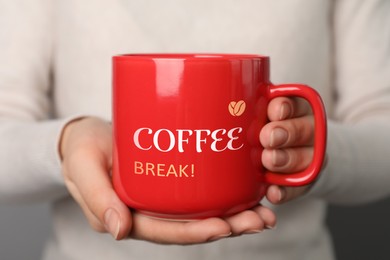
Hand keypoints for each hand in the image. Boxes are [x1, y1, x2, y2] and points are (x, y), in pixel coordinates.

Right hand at [60, 117, 275, 243]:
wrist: (86, 136)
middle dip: (228, 227)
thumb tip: (118, 231)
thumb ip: (96, 198)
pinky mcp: (172, 181)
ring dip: (234, 215)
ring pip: (201, 213)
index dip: (195, 232)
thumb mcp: (82, 169)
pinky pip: (200, 194)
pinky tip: (247, 189)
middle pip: (192, 226)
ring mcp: (163, 199)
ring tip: (264, 210)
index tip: (223, 227)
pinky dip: (224, 195)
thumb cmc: (82, 151)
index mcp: (130, 216)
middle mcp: (151, 212)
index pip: (166, 231)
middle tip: (260, 220)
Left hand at [260, 97, 315, 203]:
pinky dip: (285, 191)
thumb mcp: (260, 111)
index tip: (274, 110)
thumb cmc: (264, 127)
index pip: (297, 103)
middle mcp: (308, 132)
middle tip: (267, 137)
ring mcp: (309, 157)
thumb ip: (252, 105)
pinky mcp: (303, 181)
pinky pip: (297, 187)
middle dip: (285, 133)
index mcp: (297, 110)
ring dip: (285, 159)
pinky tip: (273, 192)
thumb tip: (224, 92)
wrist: (290, 152)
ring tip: (268, 160)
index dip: (286, 106)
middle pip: (303, 130)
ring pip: (304, 158)